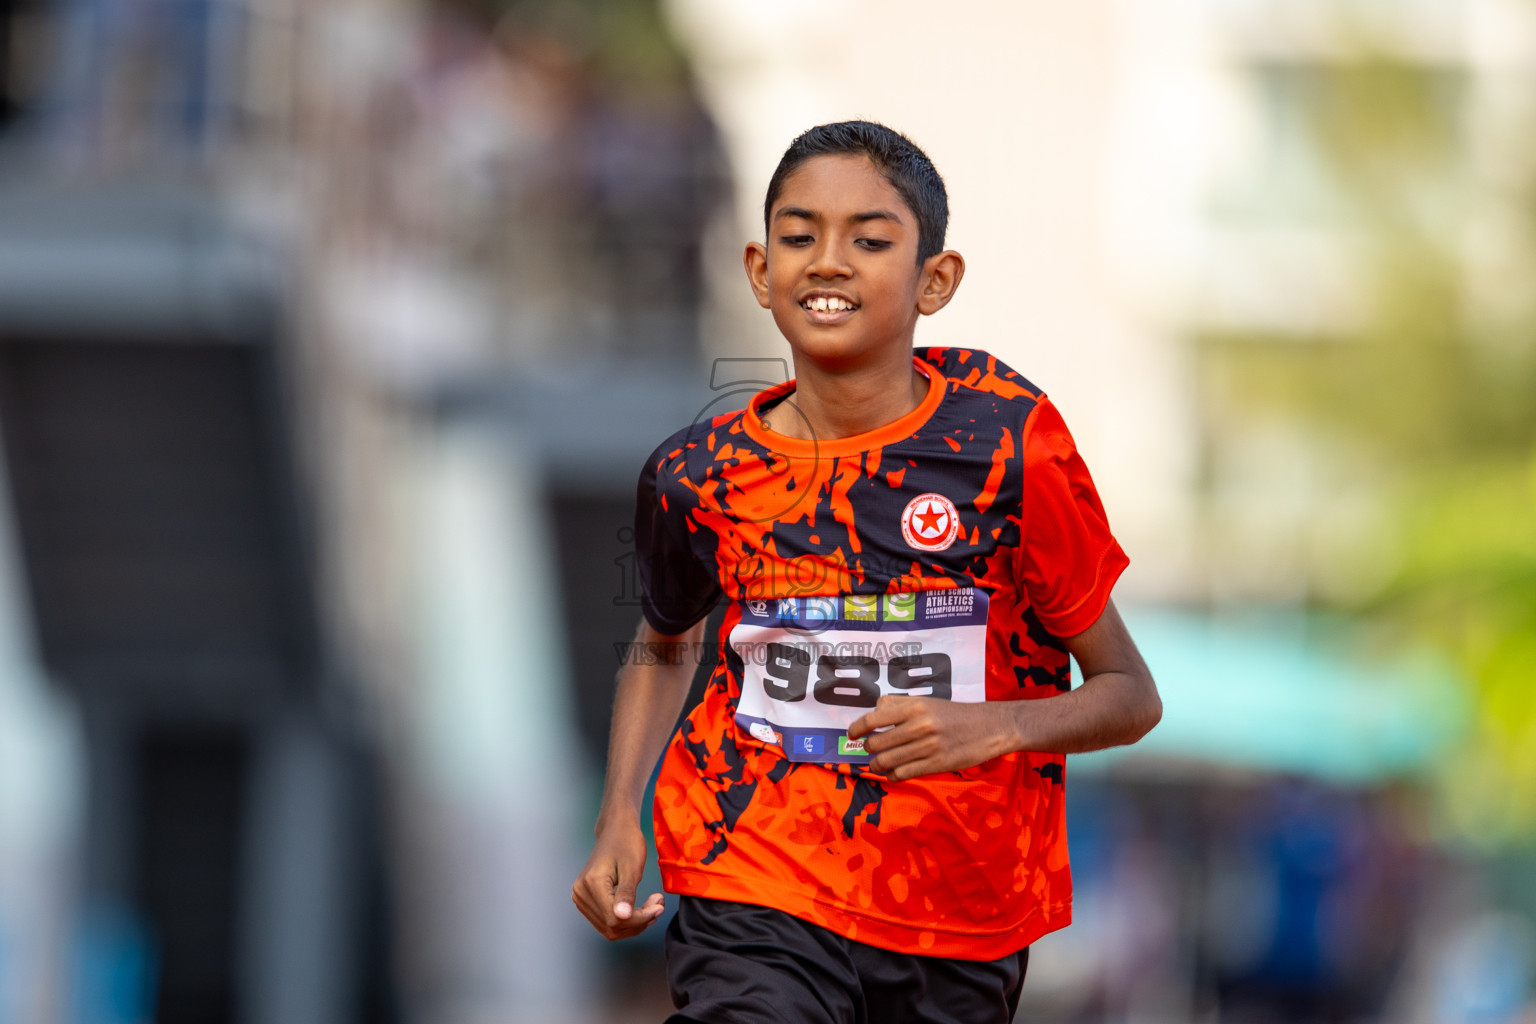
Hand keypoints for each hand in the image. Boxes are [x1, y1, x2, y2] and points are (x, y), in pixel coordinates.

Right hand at [571, 814, 665, 939]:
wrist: (616, 830)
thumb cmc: (626, 843)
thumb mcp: (632, 868)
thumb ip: (627, 894)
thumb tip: (622, 918)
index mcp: (591, 884)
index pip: (615, 918)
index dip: (640, 919)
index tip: (659, 907)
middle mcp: (581, 893)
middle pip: (611, 926)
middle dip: (639, 921)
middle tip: (658, 905)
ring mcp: (581, 898)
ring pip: (609, 927)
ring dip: (634, 923)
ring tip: (652, 906)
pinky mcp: (586, 900)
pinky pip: (606, 920)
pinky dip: (626, 920)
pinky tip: (640, 909)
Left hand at [847, 696, 1020, 780]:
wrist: (988, 728)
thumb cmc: (954, 714)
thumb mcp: (927, 701)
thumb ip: (899, 705)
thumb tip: (874, 712)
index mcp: (914, 707)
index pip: (873, 718)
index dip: (857, 728)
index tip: (852, 734)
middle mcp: (919, 725)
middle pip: (876, 743)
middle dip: (868, 749)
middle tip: (871, 750)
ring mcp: (928, 747)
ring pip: (887, 761)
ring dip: (877, 765)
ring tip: (878, 764)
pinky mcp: (936, 765)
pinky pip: (903, 774)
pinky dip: (892, 775)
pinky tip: (893, 772)